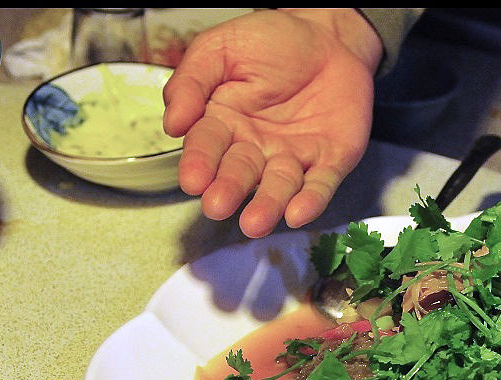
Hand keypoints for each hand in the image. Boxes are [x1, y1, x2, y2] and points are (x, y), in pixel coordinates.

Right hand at [163, 9, 381, 236]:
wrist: (329, 35)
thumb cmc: (272, 42)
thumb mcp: (221, 48)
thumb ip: (192, 81)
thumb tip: (171, 123)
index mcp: (224, 123)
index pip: (206, 147)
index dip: (199, 163)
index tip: (192, 180)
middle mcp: (256, 148)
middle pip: (240, 173)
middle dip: (229, 190)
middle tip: (218, 205)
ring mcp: (293, 158)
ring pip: (279, 187)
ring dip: (267, 206)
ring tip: (255, 223)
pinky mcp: (330, 161)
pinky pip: (320, 185)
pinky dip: (311, 200)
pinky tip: (298, 213)